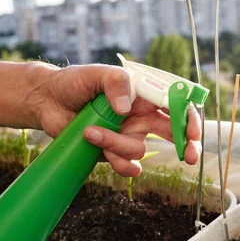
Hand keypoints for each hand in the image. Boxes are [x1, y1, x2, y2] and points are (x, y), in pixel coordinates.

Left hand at [30, 64, 201, 176]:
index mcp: (144, 95)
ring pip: (139, 150)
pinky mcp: (112, 151)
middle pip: (174, 133)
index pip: (177, 106)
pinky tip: (101, 151)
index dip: (190, 120)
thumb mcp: (97, 74)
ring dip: (116, 144)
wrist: (47, 101)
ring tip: (91, 132)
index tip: (192, 134)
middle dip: (186, 146)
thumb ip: (116, 84)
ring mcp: (128, 135)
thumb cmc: (74, 82)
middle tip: (190, 158)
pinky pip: (127, 166)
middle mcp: (141, 117)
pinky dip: (117, 163)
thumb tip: (126, 109)